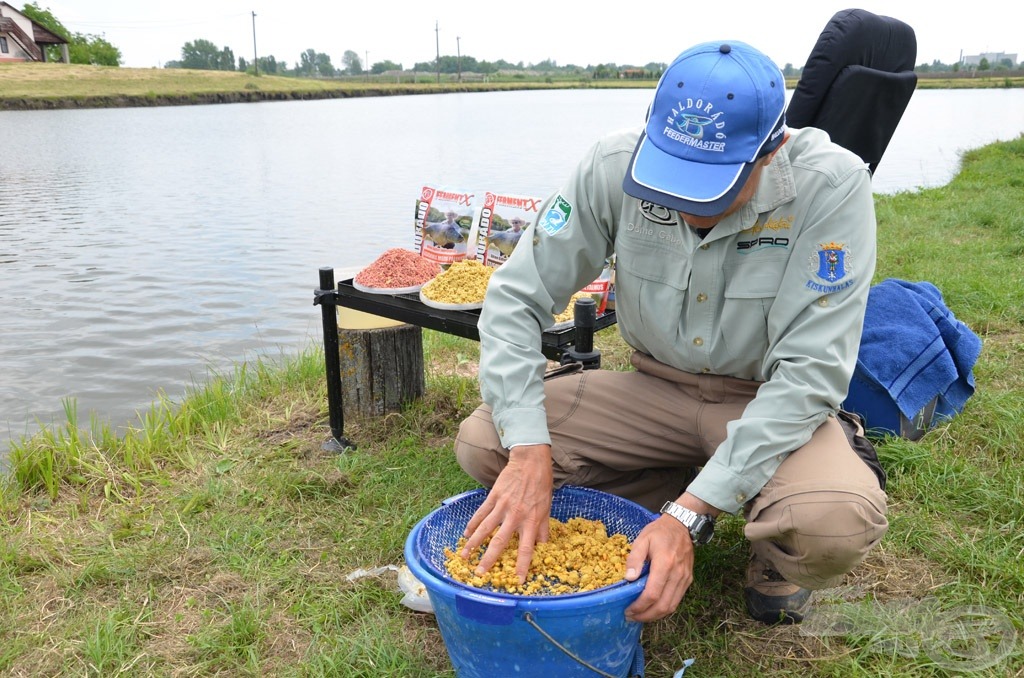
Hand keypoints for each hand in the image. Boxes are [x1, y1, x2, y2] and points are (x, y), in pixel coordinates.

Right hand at [460, 444, 553, 582]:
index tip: (517, 581)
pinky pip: (480, 513)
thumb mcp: (547, 508)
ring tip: (464, 556)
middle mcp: (515, 516)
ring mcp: (502, 506)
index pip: (526, 549)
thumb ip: (543, 529)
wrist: (530, 462)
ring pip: (485, 528)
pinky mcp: (493, 496)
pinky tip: (465, 534)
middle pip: (500, 542)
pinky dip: (472, 524)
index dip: (522, 566)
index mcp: (531, 521)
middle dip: (489, 559)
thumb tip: (543, 547)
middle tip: (480, 574)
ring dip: (474, 543)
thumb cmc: (541, 486)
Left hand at [623, 514, 693, 621]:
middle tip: (632, 617)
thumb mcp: (642, 539)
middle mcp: (677, 574)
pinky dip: (664, 608)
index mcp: (665, 564)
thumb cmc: (659, 532)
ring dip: (655, 615)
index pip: (652, 593)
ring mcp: (685, 578)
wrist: (682, 525)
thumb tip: (628, 578)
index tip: (628, 610)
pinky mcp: (688, 580)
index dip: (640, 606)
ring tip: (640, 616)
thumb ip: (635, 558)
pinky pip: (676, 600)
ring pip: (671, 606)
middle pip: (663, 605)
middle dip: (646, 616)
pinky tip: (652, 608)